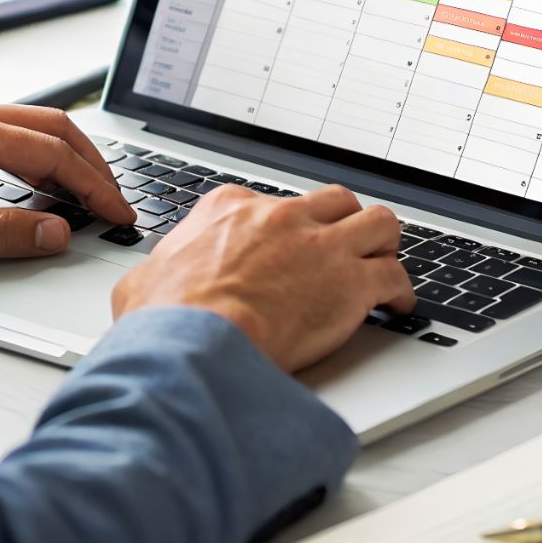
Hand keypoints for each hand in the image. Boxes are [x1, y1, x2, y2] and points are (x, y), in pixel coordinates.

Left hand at [0, 103, 135, 265]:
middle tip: (116, 204)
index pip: (53, 154)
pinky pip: (11, 132)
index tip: (119, 215)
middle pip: (55, 127)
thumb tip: (55, 232)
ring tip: (90, 195)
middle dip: (94, 165)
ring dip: (70, 157)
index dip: (94, 188)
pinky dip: (41, 154)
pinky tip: (43, 183)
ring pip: (34, 125)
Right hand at [111, 183, 414, 372]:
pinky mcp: (350, 282)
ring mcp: (320, 246)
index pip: (271, 203)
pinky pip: (394, 275)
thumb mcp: (141, 282)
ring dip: (382, 243)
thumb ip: (154, 274)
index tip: (290, 246)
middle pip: (334, 202)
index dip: (286, 229)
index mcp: (231, 209)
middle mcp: (281, 217)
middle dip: (343, 223)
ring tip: (381, 262)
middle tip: (345, 247)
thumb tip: (142, 287)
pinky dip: (400, 290)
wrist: (197, 341)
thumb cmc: (168, 318)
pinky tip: (396, 304)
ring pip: (376, 222)